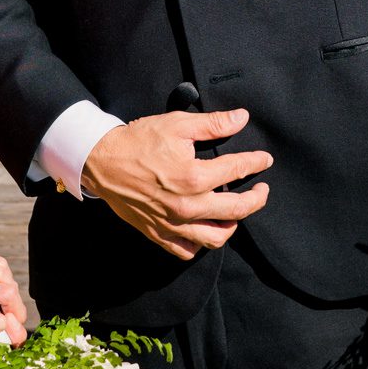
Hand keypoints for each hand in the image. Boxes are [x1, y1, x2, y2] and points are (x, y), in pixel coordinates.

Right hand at [80, 109, 272, 260]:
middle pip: (236, 210)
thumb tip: (241, 118)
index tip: (265, 160)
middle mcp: (187, 205)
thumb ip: (213, 124)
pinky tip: (205, 228)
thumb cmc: (139, 141)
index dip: (256, 163)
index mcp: (194, 177)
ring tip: (236, 212)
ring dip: (232, 225)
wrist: (102, 161)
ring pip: (215, 237)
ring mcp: (173, 223)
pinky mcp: (158, 233)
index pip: (237, 171)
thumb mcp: (177, 124)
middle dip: (256, 199)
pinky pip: (187, 250)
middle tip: (262, 190)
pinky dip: (200, 243)